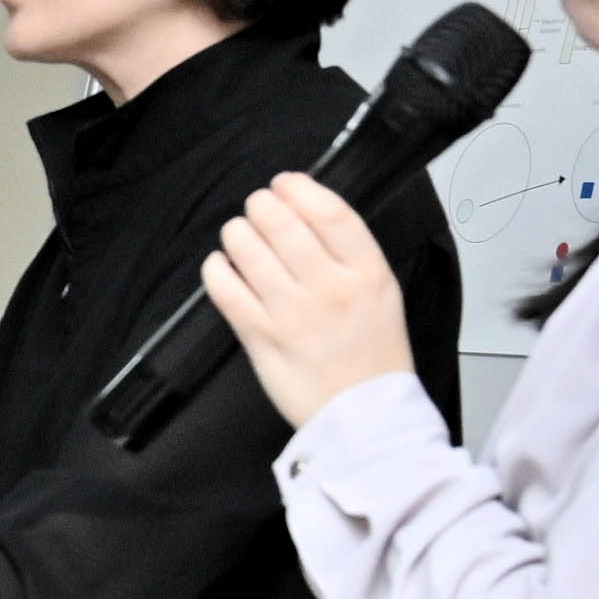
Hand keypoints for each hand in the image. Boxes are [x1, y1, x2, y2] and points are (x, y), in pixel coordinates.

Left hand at [204, 174, 417, 427]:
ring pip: (248, 249)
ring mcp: (293, 312)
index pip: (329, 212)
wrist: (366, 414)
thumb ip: (351, 254)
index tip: (285, 183)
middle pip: (283, 223)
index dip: (300, 188)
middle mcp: (330, 287)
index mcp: (368, 272)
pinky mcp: (261, 337)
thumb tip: (309, 214)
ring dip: (236, 232)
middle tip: (257, 207)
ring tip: (238, 234)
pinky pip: (226, 289)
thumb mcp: (382, 293)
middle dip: (261, 206)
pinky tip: (221, 266)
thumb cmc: (374, 355)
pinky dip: (216, 269)